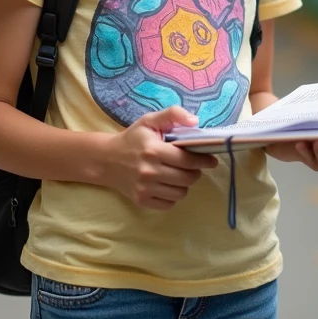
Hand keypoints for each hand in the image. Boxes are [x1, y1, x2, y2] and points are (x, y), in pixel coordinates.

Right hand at [103, 107, 218, 209]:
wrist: (106, 160)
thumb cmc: (132, 139)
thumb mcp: (150, 120)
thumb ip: (173, 114)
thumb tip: (195, 121)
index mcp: (153, 150)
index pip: (188, 160)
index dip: (203, 160)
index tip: (211, 160)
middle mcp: (149, 172)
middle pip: (187, 178)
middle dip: (195, 172)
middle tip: (192, 166)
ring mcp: (144, 189)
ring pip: (180, 193)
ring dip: (184, 184)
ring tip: (178, 174)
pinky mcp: (141, 201)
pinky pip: (169, 204)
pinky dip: (172, 196)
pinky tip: (167, 184)